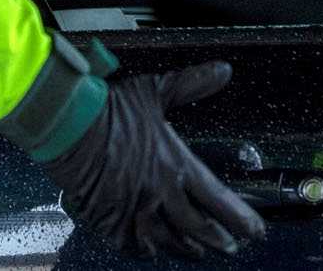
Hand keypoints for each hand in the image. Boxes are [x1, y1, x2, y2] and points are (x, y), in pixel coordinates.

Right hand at [42, 61, 266, 259]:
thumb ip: (192, 83)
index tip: (255, 231)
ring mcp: (135, 211)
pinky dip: (148, 250)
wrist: (67, 127)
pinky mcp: (110, 221)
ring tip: (198, 252)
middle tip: (231, 247)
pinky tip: (153, 249)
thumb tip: (222, 71)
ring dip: (188, 249)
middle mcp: (160, 194)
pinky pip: (135, 246)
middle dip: (220, 241)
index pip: (219, 200)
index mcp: (176, 165)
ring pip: (170, 242)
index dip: (241, 219)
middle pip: (199, 229)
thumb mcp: (154, 91)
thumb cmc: (108, 110)